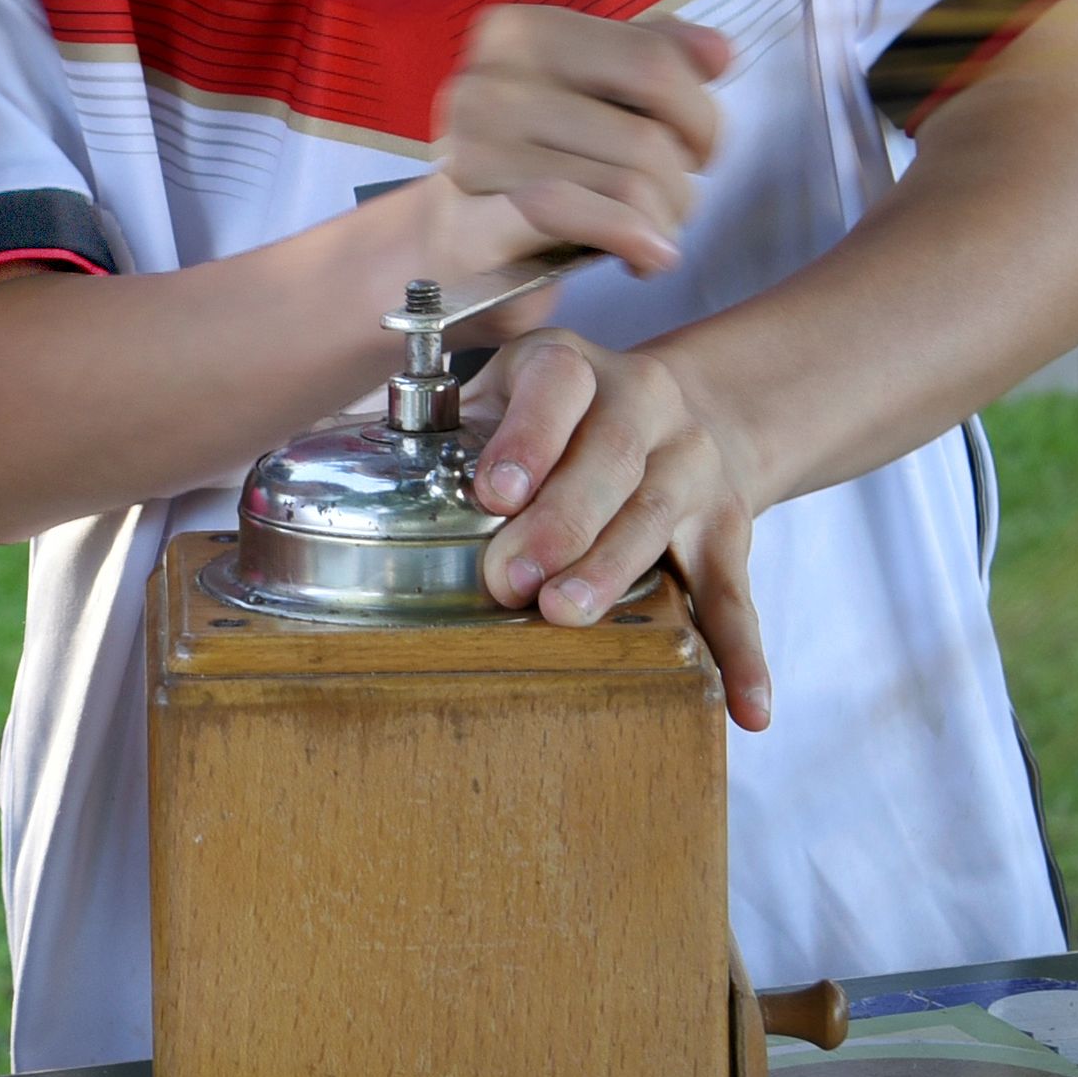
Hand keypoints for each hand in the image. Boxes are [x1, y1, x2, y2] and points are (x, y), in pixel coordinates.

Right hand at [424, 5, 736, 282]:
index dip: (699, 113)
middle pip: (648, 129)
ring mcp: (474, 150)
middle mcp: (487, 81)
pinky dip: (633, 241)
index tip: (697, 148)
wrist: (449, 248)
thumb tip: (718, 51)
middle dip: (682, 181)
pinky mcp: (471, 220)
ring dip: (663, 222)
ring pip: (628, 181)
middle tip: (670, 204)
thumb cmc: (533, 167)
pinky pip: (580, 216)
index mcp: (517, 33)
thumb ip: (654, 59)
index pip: (653, 58)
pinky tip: (646, 259)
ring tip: (652, 234)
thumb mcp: (594, 98)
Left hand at [465, 330, 776, 728]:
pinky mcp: (730, 528)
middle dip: (559, 524)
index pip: (555, 387)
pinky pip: (737, 593)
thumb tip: (331, 444)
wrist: (691, 413)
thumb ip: (440, 422)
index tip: (492, 492)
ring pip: (659, 520)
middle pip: (609, 462)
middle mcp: (645, 405)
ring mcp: (694, 468)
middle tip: (512, 581)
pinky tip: (746, 709)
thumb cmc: (563, 416)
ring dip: (614, 572)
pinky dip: (742, 653)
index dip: (526, 438)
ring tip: (570, 618)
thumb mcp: (506, 392)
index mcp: (574, 367)